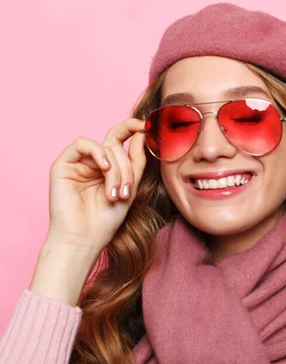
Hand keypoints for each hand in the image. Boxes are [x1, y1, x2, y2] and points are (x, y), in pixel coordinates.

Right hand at [47, 118, 146, 255]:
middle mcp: (93, 163)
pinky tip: (105, 168)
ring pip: (104, 148)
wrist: (85, 238)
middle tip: (127, 192)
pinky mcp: (63, 164)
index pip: (120, 139)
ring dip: (116, 169)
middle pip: (116, 146)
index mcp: (108, 167)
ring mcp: (78, 163)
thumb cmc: (106, 218)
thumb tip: (142, 133)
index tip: (145, 125)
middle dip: (127, 168)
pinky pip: (83, 144)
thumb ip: (136, 160)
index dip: (131, 128)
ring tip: (116, 192)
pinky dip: (98, 153)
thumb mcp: (131, 187)